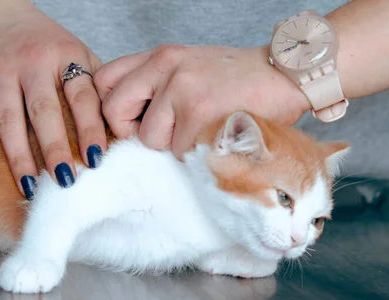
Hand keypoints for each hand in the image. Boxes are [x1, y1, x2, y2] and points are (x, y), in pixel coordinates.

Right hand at [0, 3, 105, 194]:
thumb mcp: (80, 55)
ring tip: (31, 187)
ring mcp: (1, 71)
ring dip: (19, 156)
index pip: (81, 97)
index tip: (95, 159)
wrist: (0, 18)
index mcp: (66, 56)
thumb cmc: (50, 47)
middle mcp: (32, 62)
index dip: (89, 129)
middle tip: (65, 181)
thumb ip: (96, 89)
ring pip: (8, 119)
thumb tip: (118, 133)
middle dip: (54, 148)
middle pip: (43, 111)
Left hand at [94, 45, 310, 157]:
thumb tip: (128, 123)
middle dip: (134, 133)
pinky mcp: (198, 113)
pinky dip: (195, 155)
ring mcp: (180, 88)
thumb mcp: (189, 70)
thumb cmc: (237, 81)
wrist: (284, 76)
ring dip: (173, 147)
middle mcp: (164, 66)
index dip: (112, 110)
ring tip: (200, 133)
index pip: (104, 81)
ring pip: (149, 140)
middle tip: (164, 136)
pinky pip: (179, 152)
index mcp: (159, 56)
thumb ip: (156, 86)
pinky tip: (215, 139)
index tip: (133, 123)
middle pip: (114, 112)